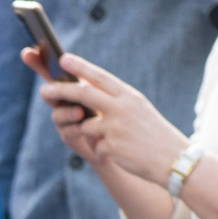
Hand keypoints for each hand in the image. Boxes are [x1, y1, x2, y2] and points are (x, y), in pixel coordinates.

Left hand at [40, 53, 188, 187]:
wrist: (173, 159)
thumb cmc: (154, 133)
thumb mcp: (138, 110)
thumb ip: (115, 101)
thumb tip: (87, 94)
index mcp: (129, 96)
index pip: (100, 77)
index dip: (80, 67)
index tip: (64, 58)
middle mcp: (121, 109)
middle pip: (83, 94)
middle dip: (61, 91)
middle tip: (45, 89)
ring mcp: (115, 128)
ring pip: (84, 125)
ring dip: (84, 130)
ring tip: (104, 137)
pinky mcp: (111, 148)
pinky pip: (95, 147)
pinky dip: (101, 149)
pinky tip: (119, 153)